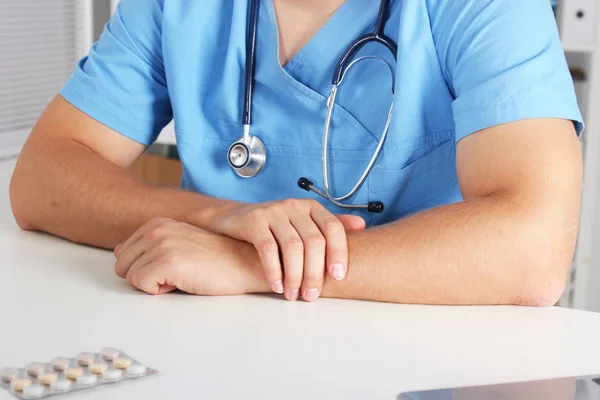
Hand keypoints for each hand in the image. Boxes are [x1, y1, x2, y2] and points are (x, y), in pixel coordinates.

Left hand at [114, 218, 267, 295]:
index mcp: (158, 223)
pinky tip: (184, 280)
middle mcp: (157, 229)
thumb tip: (117, 251)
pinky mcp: (168, 261)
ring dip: (155, 283)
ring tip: (183, 275)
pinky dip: (160, 290)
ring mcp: (162, 244)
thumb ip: (147, 246)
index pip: (123, 254)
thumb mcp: (179, 245)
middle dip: (145, 276)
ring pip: (131, 277)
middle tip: (177, 273)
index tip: (173, 266)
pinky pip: (142, 286)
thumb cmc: (217, 260)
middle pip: (122, 266)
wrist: (246, 263)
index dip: (146, 268)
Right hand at [210, 199, 364, 301]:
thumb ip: (329, 226)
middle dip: (315, 272)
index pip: (333, 228)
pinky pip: (267, 248)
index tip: (339, 277)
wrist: (234, 217)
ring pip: (292, 246)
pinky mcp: (254, 220)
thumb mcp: (303, 222)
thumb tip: (362, 226)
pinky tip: (276, 286)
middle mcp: (294, 206)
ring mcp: (273, 211)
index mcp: (311, 207)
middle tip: (312, 296)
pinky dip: (274, 270)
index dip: (339, 252)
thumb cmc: (274, 226)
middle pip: (313, 241)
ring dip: (295, 275)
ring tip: (294, 295)